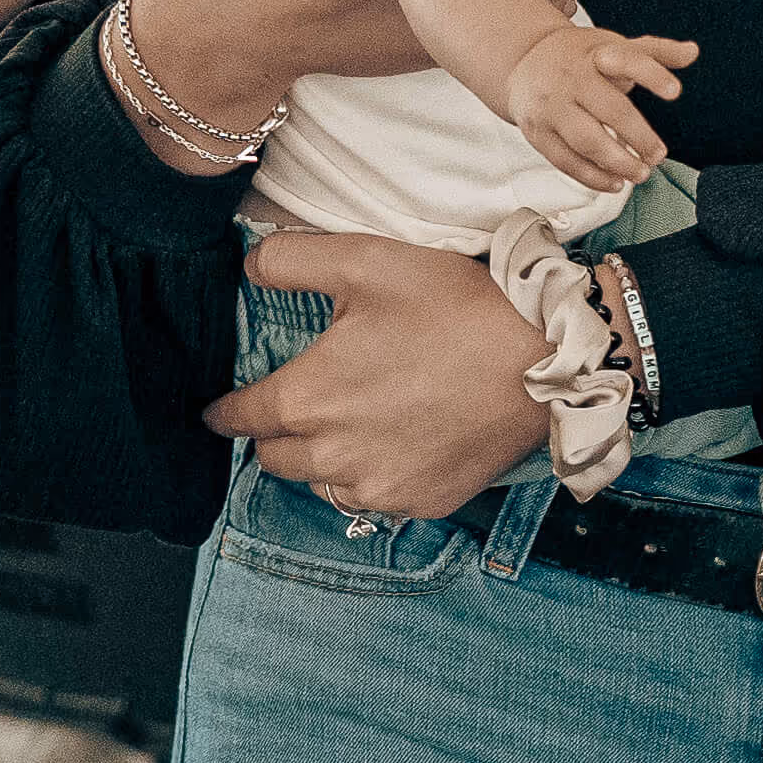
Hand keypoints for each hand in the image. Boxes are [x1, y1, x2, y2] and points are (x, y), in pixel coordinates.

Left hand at [206, 231, 551, 520]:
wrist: (542, 359)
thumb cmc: (454, 307)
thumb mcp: (366, 260)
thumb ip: (290, 259)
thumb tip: (248, 267)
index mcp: (307, 399)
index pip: (239, 418)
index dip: (225, 411)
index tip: (220, 411)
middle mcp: (332, 455)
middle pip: (274, 459)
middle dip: (276, 434)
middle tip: (298, 407)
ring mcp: (380, 485)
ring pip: (323, 483)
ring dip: (324, 459)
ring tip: (354, 423)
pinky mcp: (422, 502)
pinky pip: (377, 498)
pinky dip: (377, 474)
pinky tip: (401, 441)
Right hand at [504, 24, 695, 186]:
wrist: (524, 61)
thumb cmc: (578, 57)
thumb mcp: (614, 46)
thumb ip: (655, 52)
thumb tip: (693, 52)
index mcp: (597, 55)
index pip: (627, 60)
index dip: (652, 74)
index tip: (675, 91)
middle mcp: (572, 79)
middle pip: (610, 109)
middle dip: (639, 137)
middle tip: (658, 155)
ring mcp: (552, 106)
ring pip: (586, 140)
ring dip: (616, 163)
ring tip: (640, 173)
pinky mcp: (538, 131)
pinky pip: (565, 160)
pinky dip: (592, 176)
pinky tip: (613, 182)